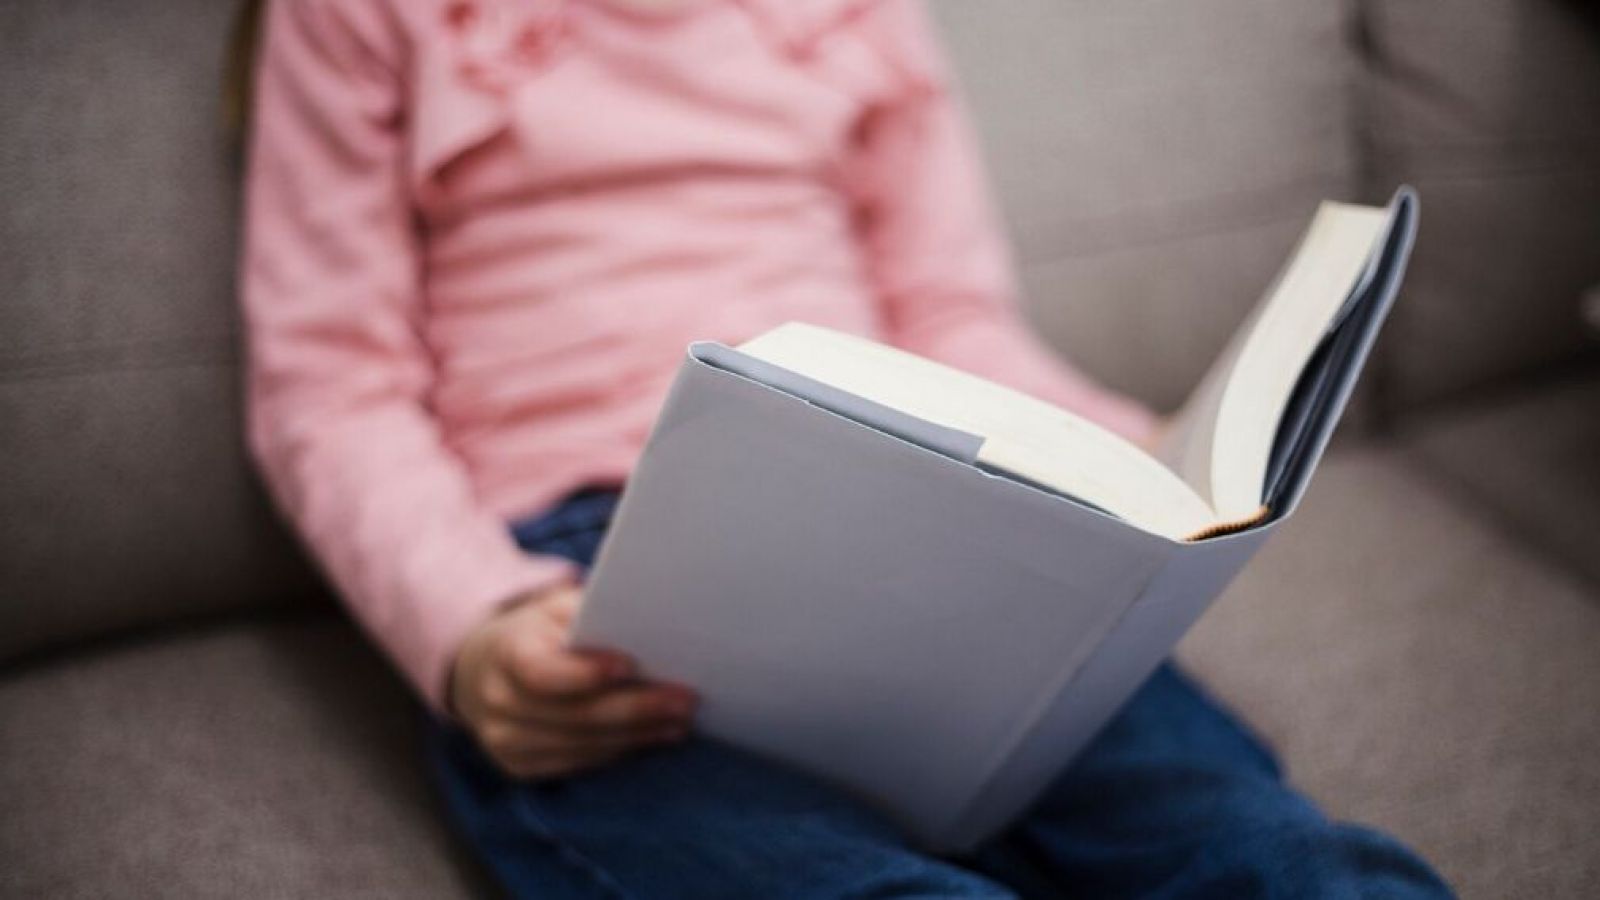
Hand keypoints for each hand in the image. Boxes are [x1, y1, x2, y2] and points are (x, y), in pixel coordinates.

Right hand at [450, 584, 696, 779]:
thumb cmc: (536, 630)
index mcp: (504, 652)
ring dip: (638, 735)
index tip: (629, 665)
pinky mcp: (520, 767)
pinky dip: (621, 751)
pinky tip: (654, 737)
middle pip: (575, 714)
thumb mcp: (554, 606)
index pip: (541, 671)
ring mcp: (505, 741)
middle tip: (685, 699)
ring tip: (681, 720)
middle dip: (636, 708)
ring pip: (583, 744)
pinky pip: (579, 763)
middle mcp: (498, 702)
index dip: (585, 673)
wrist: (483, 670)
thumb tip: (650, 622)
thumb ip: (591, 612)